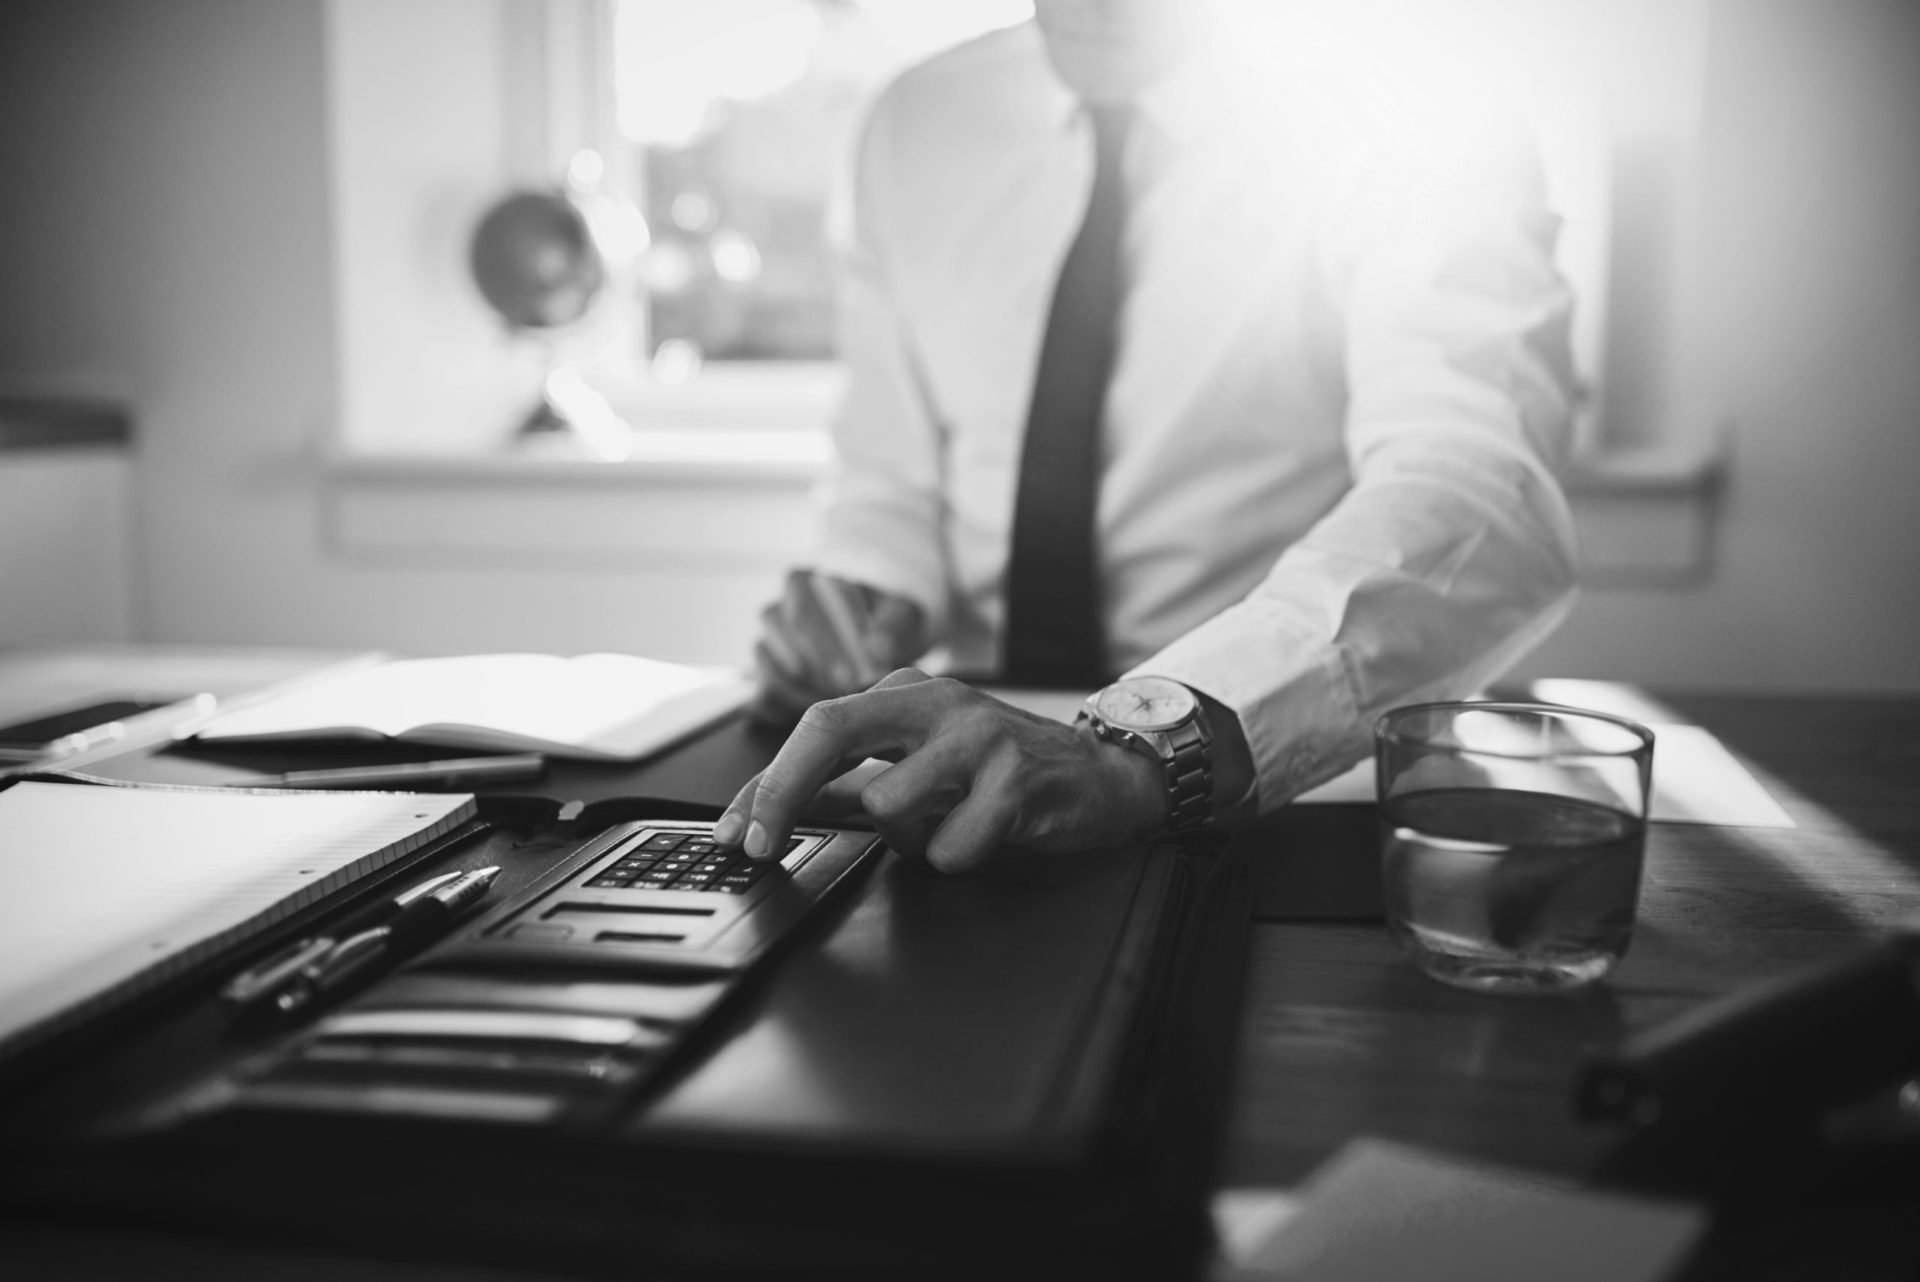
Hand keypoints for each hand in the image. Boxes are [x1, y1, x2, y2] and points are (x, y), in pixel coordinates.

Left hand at [716, 670, 1168, 872]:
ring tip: (944, 827)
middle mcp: (937, 702)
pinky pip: (951, 845)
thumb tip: (778, 809)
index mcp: (905, 694)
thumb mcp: (920, 768)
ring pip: (890, 802)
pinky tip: (984, 837)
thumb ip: (850, 786)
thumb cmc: (1001, 773)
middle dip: (784, 791)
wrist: (1100, 776)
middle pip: (832, 730)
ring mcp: (978, 735)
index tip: (739, 830)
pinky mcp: (1017, 777)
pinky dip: (957, 856)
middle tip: (764, 843)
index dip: (766, 781)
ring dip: (905, 838)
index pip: (816, 726)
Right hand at [751, 571, 926, 728]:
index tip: (852, 675)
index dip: (823, 643)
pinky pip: (766, 700)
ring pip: (770, 673)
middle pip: (780, 640)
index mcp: (802, 584)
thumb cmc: (887, 625)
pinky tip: (827, 718)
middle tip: (851, 696)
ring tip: (844, 707)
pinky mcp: (764, 680)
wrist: (880, 649)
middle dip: (817, 672)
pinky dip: (795, 712)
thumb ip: (895, 626)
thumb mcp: (903, 616)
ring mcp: (766, 648)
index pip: (800, 607)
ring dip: (808, 695)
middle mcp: (776, 612)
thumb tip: (878, 648)